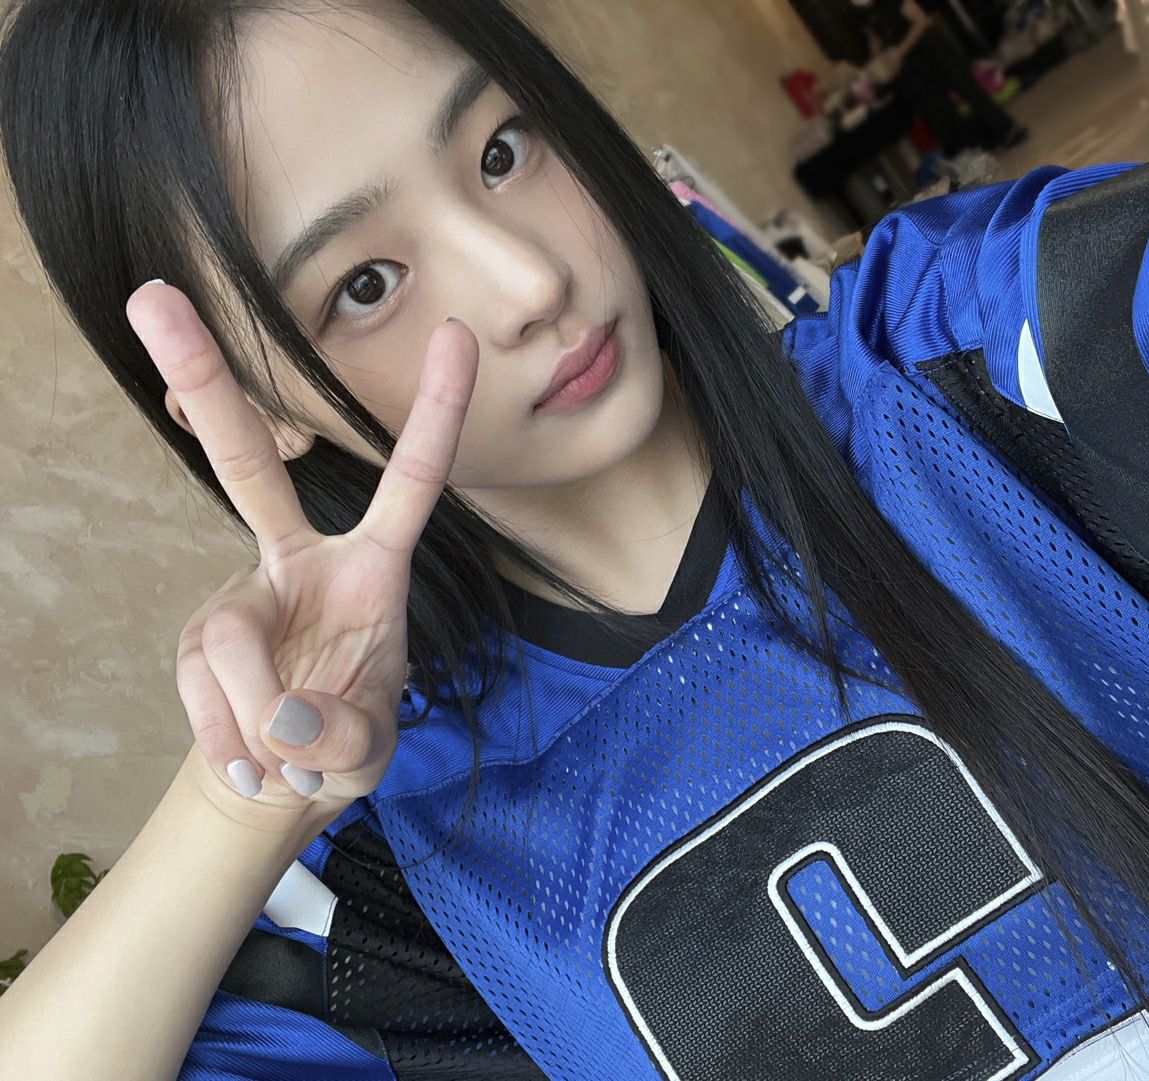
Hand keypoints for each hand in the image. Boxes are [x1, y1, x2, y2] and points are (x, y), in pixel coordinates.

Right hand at [126, 282, 476, 826]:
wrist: (282, 782)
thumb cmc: (345, 738)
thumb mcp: (369, 749)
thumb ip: (344, 738)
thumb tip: (281, 723)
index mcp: (372, 568)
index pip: (412, 479)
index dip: (435, 410)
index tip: (460, 331)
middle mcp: (298, 560)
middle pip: (246, 465)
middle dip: (201, 382)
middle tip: (152, 297)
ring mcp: (238, 596)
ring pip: (227, 642)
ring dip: (257, 722)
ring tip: (286, 772)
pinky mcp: (196, 643)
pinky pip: (203, 693)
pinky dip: (229, 744)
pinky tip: (254, 770)